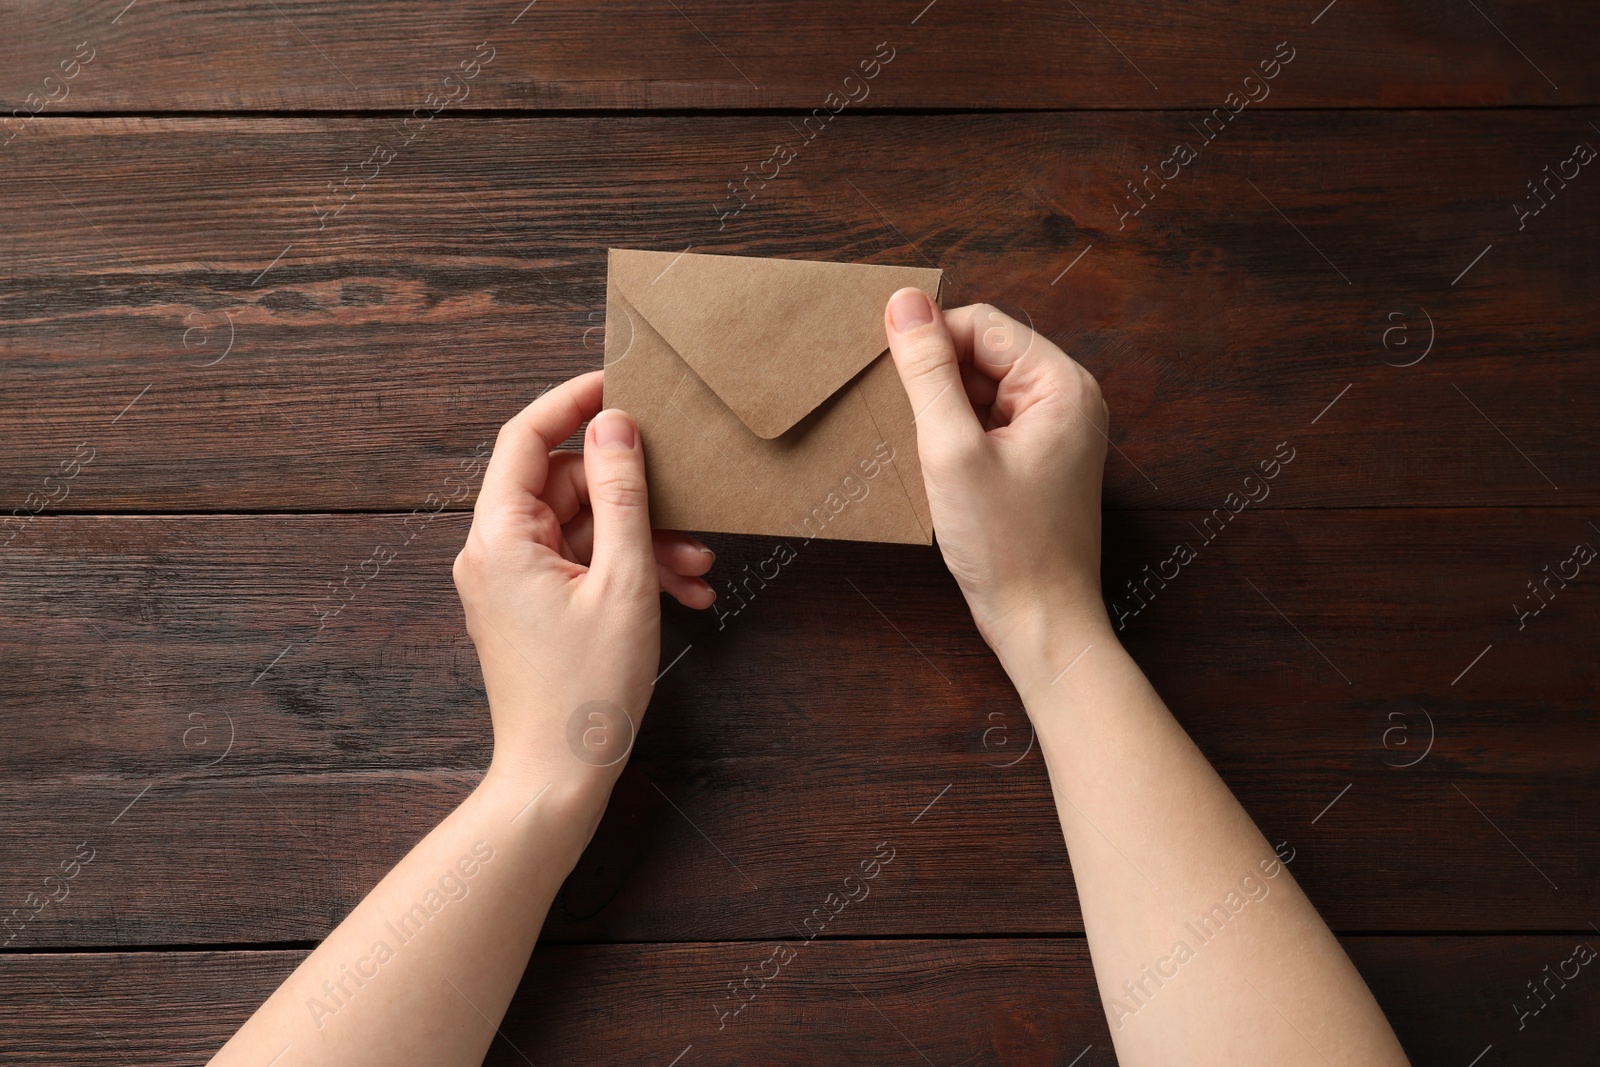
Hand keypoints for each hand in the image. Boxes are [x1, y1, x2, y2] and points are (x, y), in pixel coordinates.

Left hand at [452, 371, 714, 805]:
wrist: (557, 777)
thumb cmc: (585, 690)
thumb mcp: (622, 581)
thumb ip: (622, 495)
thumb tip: (618, 426)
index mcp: (500, 536)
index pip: (527, 437)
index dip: (574, 402)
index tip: (622, 383)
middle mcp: (495, 551)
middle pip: (565, 484)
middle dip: (634, 494)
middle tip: (692, 510)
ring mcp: (513, 581)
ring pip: (583, 526)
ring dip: (643, 538)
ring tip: (696, 567)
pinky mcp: (534, 606)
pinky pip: (583, 564)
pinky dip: (629, 570)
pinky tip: (682, 595)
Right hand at [882, 289, 1110, 656]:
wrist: (1041, 623)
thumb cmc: (1007, 547)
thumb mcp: (951, 451)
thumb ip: (927, 372)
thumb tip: (904, 302)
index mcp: (1061, 384)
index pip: (981, 324)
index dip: (931, 344)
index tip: (894, 383)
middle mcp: (1067, 398)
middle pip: (982, 352)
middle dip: (937, 382)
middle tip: (914, 429)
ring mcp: (1054, 430)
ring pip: (979, 388)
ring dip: (943, 412)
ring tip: (932, 457)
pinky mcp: (1037, 459)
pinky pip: (986, 422)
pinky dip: (955, 437)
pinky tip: (942, 470)